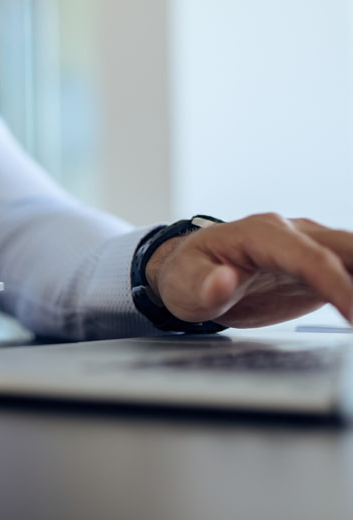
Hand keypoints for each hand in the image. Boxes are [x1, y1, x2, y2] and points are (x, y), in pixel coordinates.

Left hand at [148, 213, 352, 327]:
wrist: (191, 272)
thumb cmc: (186, 275)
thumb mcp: (183, 285)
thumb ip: (204, 286)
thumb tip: (224, 280)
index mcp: (259, 234)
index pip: (308, 257)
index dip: (336, 284)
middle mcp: (289, 233)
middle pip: (344, 247)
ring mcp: (305, 247)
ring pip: (350, 254)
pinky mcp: (314, 267)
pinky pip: (348, 271)